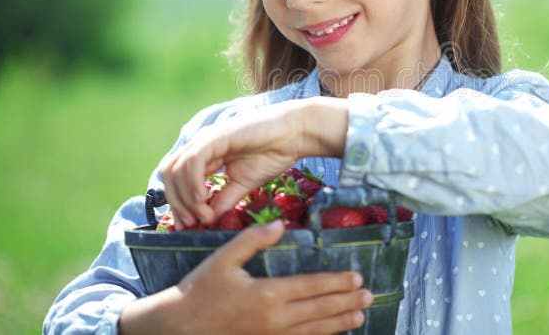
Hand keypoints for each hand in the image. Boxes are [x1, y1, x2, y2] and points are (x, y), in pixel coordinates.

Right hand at [119, 221, 371, 333]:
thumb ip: (252, 241)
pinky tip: (330, 333)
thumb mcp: (222, 259)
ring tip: (360, 316)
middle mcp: (274, 319)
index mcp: (266, 294)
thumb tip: (281, 224)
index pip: (311, 287)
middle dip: (346, 302)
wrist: (177, 329)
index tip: (357, 278)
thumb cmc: (199, 291)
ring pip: (313, 330)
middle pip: (319, 310)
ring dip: (339, 323)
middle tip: (370, 296)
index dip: (336, 282)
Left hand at [161, 97, 347, 228]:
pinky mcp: (216, 137)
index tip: (188, 225)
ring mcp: (206, 139)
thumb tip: (207, 221)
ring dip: (184, 196)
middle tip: (191, 222)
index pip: (176, 179)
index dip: (177, 203)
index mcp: (205, 155)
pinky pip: (192, 162)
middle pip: (168, 174)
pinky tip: (204, 198)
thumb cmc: (273, 153)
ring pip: (175, 169)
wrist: (294, 134)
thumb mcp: (244, 184)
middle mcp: (200, 145)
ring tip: (202, 214)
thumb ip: (224, 200)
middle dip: (175, 202)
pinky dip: (193, 183)